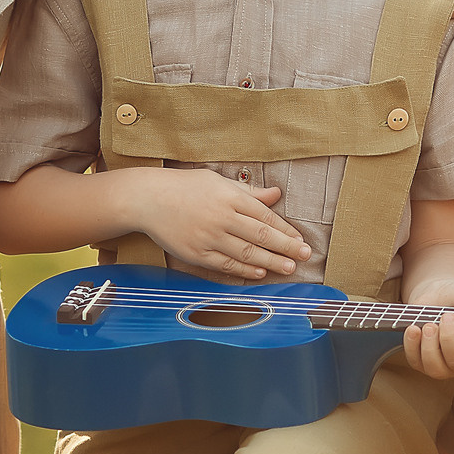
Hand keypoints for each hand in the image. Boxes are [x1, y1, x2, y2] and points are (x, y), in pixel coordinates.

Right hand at [122, 169, 312, 280]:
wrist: (148, 199)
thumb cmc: (184, 186)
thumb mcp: (217, 180)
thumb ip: (249, 191)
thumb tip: (276, 194)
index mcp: (229, 196)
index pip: (265, 216)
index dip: (285, 230)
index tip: (300, 239)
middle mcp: (222, 217)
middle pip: (261, 236)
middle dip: (286, 247)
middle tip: (305, 256)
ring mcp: (209, 237)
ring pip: (246, 253)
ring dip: (271, 261)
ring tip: (289, 267)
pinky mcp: (197, 253)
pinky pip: (226, 264)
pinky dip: (244, 270)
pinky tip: (259, 272)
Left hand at [401, 275, 453, 382]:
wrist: (441, 289)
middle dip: (450, 343)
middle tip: (449, 317)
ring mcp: (443, 363)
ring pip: (435, 369)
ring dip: (430, 347)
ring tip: (430, 324)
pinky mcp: (422, 359)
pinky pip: (415, 362)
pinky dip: (412, 347)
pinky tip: (413, 329)